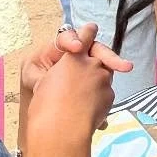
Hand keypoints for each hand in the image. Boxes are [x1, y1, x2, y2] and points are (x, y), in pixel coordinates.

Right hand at [22, 24, 128, 152]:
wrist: (61, 130)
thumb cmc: (46, 107)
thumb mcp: (46, 84)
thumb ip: (62, 74)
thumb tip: (68, 79)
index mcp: (73, 58)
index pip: (84, 38)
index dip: (87, 32)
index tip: (92, 27)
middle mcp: (93, 64)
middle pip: (99, 59)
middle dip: (95, 66)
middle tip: (81, 80)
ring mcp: (104, 80)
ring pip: (104, 78)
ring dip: (96, 85)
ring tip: (79, 101)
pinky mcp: (111, 95)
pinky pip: (105, 95)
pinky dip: (98, 100)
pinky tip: (86, 112)